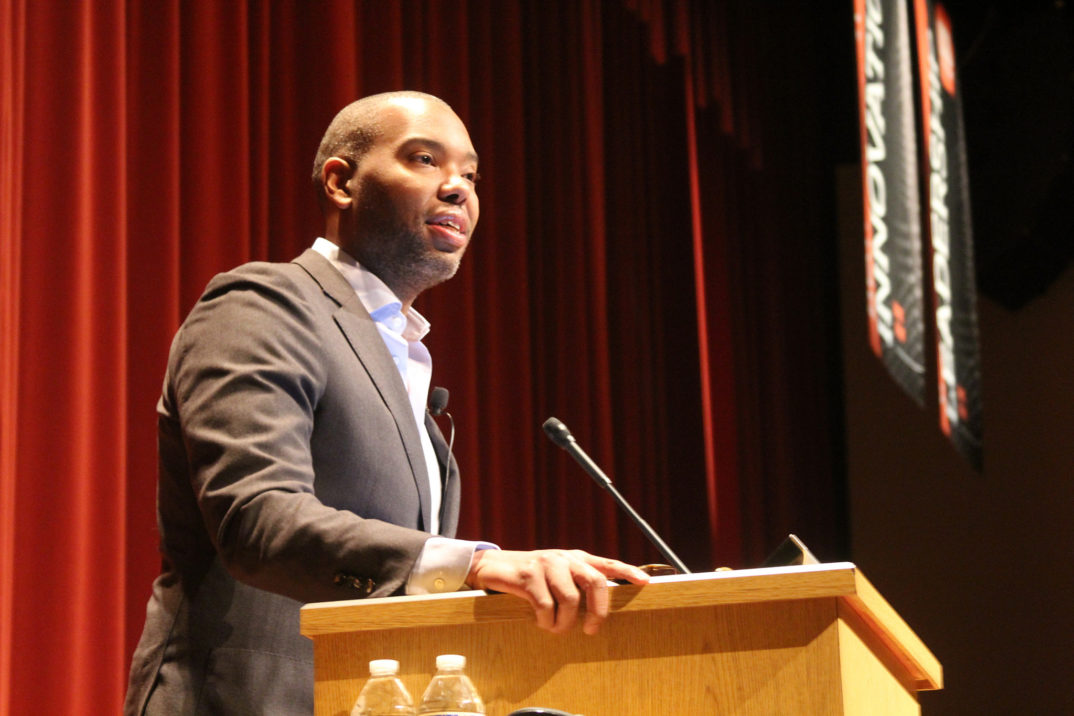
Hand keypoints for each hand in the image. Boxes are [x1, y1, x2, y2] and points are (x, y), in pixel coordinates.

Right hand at [465, 549, 649, 634]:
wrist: (492, 567)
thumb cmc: (529, 578)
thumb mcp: (555, 576)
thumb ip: (575, 584)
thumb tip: (598, 609)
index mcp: (575, 558)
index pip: (606, 564)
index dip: (627, 572)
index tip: (645, 583)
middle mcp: (564, 558)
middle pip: (595, 582)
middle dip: (598, 611)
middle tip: (591, 630)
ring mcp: (546, 564)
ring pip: (570, 599)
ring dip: (564, 622)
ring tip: (555, 628)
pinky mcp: (528, 575)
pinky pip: (546, 605)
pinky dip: (545, 620)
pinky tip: (540, 622)